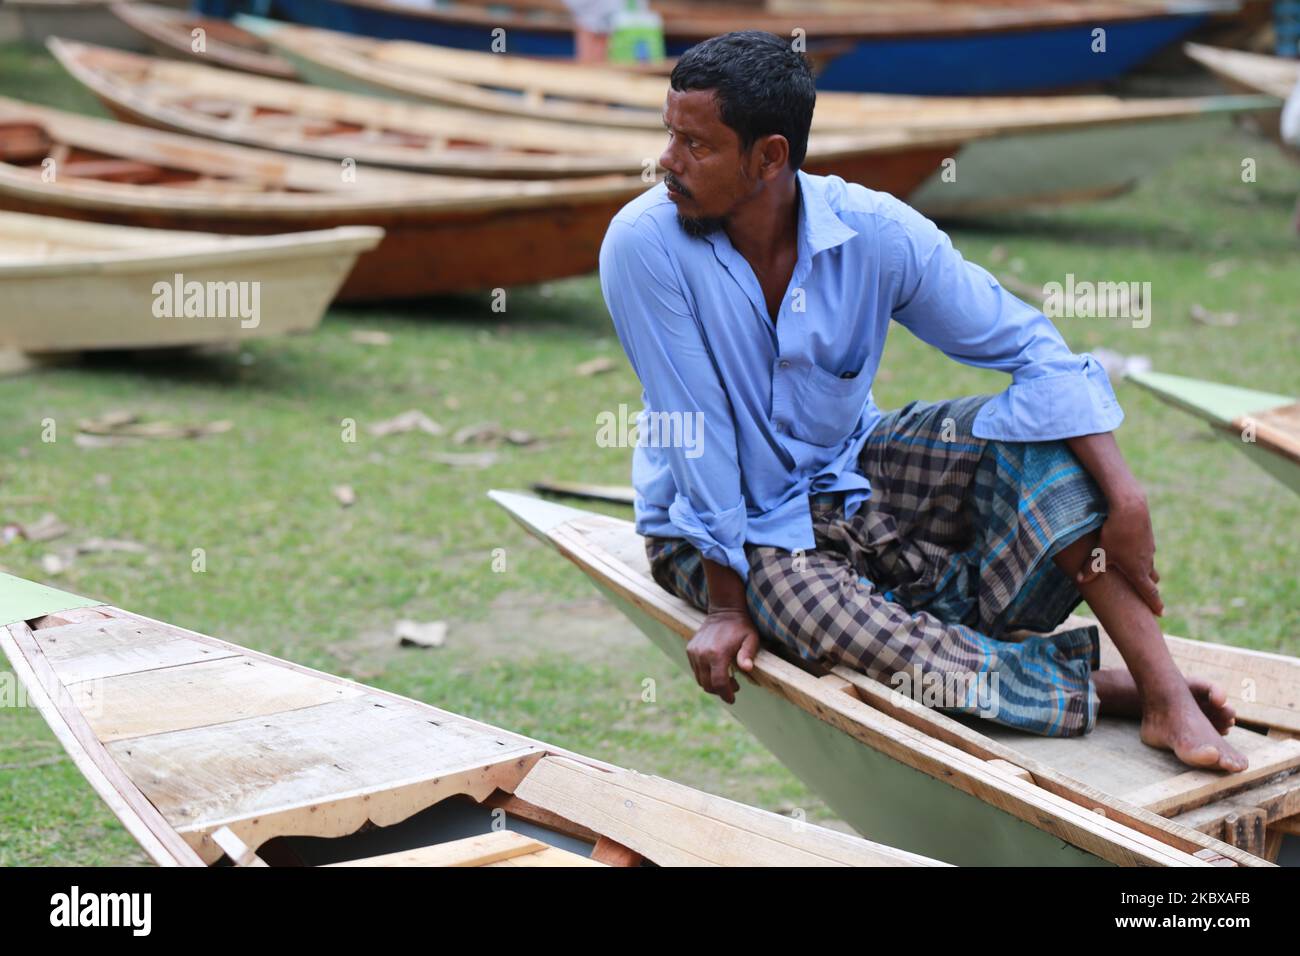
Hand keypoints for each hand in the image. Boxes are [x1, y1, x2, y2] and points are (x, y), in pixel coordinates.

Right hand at [686, 608, 760, 704]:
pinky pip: (696, 670)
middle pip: (707, 685)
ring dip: (712, 684)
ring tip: (726, 679)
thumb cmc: (741, 626)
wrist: (724, 611)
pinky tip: (717, 670)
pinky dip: (705, 675)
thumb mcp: (751, 639)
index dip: (726, 694)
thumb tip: (747, 668)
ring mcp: (694, 652)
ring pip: (700, 679)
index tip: (732, 699)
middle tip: (734, 687)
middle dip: (720, 691)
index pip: (718, 683)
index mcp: (717, 654)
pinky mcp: (690, 650)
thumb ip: (748, 654)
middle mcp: (702, 654)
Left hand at [1077, 496, 1162, 615]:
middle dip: (1149, 587)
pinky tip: (1132, 549)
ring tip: (1138, 573)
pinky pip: (1145, 550)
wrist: (1132, 508)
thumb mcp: (1101, 552)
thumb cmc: (1116, 533)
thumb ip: (1091, 567)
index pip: (1149, 592)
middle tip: (1149, 595)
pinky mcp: (1147, 536)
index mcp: (1138, 570)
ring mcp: (1149, 548)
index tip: (1161, 613)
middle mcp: (1147, 561)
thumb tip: (1081, 580)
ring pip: (1148, 563)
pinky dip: (1141, 554)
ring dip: (1145, 570)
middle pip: (1150, 579)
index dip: (1154, 603)